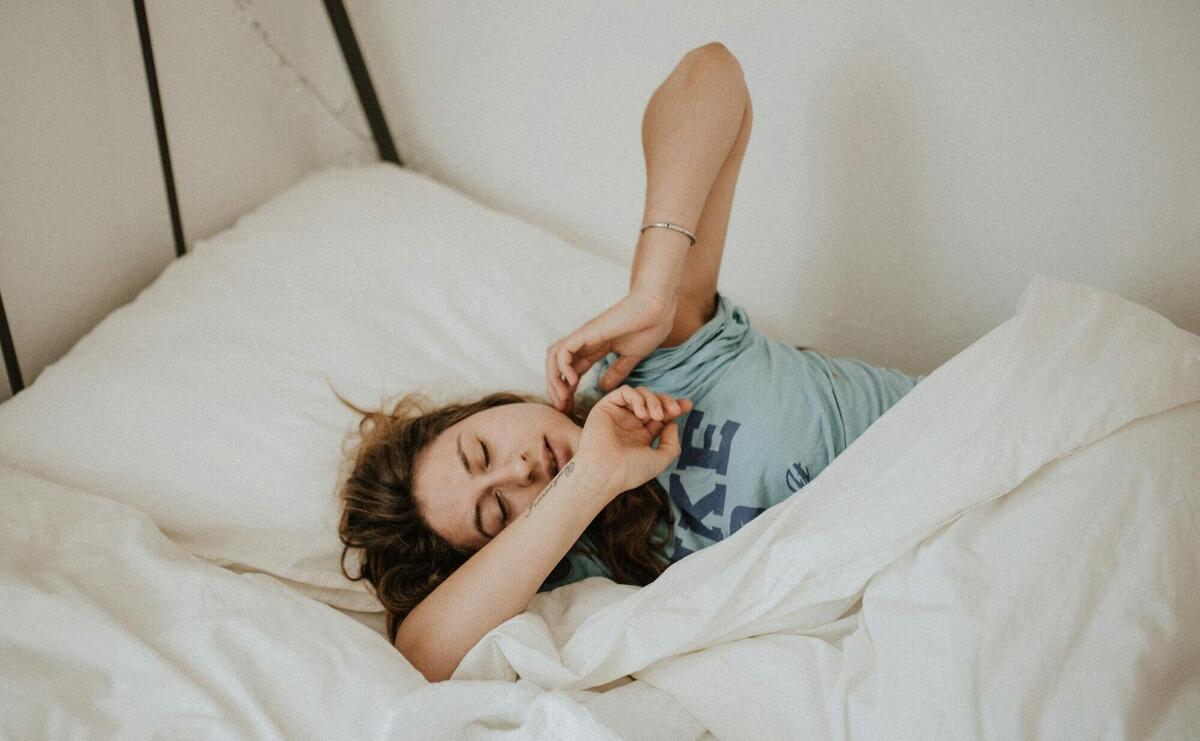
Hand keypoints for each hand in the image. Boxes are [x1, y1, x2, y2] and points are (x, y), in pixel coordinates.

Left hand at [546, 290, 674, 411]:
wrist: (657, 310)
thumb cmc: (648, 328)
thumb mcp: (631, 357)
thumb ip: (617, 371)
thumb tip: (603, 386)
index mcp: (595, 347)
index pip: (572, 370)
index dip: (567, 390)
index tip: (570, 408)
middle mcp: (585, 342)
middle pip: (558, 365)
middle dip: (556, 388)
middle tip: (563, 408)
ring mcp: (584, 336)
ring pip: (555, 357)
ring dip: (554, 379)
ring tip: (563, 398)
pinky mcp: (587, 332)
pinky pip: (563, 350)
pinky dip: (562, 366)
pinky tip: (572, 381)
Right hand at [573, 386, 691, 496]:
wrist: (605, 473)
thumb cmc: (630, 471)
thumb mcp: (660, 459)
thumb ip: (671, 442)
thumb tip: (672, 423)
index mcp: (641, 436)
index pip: (660, 415)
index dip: (674, 407)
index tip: (687, 406)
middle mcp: (630, 424)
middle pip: (653, 401)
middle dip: (667, 401)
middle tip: (675, 410)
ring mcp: (618, 415)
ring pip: (640, 394)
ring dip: (653, 400)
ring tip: (656, 416)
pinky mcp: (606, 407)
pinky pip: (624, 391)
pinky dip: (637, 398)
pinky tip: (641, 414)